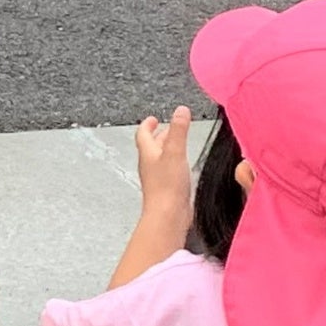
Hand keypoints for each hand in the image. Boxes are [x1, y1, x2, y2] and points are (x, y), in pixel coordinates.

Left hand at [113, 105, 198, 283]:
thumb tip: (180, 110)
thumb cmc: (167, 187)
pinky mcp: (166, 189)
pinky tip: (181, 168)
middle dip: (158, 135)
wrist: (167, 215)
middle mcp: (150, 165)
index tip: (152, 118)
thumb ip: (178, 130)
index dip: (147, 125)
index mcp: (148, 153)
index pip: (143, 134)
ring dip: (165, 149)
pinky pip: (167, 172)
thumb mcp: (175, 152)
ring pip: (159, 159)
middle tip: (165, 128)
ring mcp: (157, 178)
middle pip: (151, 146)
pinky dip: (173, 164)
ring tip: (174, 145)